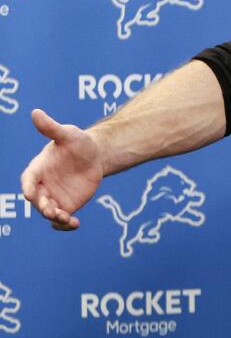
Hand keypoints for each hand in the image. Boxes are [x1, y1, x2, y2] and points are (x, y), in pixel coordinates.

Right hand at [20, 109, 104, 230]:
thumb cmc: (78, 143)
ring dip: (55, 217)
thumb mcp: (67, 134)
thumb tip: (35, 112)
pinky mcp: (66, 205)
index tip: (30, 194)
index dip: (28, 187)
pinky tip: (75, 225)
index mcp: (38, 169)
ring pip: (49, 212)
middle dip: (43, 206)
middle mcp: (42, 186)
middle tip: (53, 210)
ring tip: (67, 219)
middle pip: (37, 200)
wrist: (96, 156)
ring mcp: (53, 197)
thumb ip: (51, 128)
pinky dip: (64, 225)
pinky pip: (62, 219)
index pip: (28, 180)